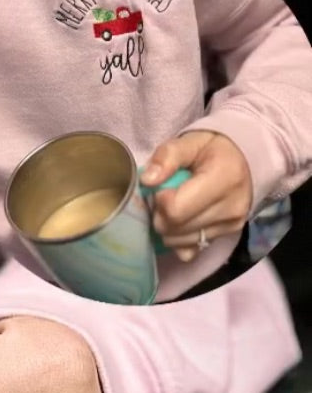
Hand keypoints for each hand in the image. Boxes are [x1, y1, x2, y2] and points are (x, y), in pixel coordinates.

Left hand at [140, 130, 252, 261]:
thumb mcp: (191, 141)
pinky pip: (189, 251)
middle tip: (166, 197)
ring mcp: (231, 225)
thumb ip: (168, 156)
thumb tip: (148, 180)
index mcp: (225, 178)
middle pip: (173, 229)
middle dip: (160, 215)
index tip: (163, 188)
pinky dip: (179, 239)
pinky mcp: (226, 236)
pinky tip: (184, 220)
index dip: (160, 201)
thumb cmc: (213, 149)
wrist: (245, 160)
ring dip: (168, 227)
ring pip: (177, 242)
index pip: (175, 210)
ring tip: (177, 205)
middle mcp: (231, 207)